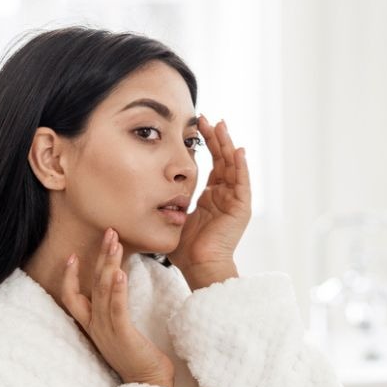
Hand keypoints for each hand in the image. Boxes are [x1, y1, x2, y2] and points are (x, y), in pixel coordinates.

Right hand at [61, 228, 175, 386]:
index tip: (72, 255)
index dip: (69, 276)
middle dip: (99, 256)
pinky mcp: (122, 335)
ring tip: (115, 242)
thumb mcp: (122, 332)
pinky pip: (116, 308)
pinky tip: (120, 273)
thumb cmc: (140, 358)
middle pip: (91, 284)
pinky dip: (117, 289)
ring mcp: (107, 331)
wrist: (148, 384)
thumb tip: (119, 291)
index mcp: (93, 326)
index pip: (71, 297)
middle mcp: (96, 326)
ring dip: (109, 264)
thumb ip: (116, 313)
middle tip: (109, 232)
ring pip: (103, 291)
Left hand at [171, 116, 250, 272]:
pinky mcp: (241, 209)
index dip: (206, 145)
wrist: (198, 267)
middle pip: (223, 160)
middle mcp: (225, 197)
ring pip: (233, 167)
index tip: (197, 126)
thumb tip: (144, 194)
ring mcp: (234, 202)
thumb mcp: (173, 218)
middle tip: (208, 118)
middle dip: (216, 138)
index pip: (212, 165)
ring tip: (221, 126)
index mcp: (211, 198)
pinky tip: (238, 150)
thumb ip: (167, 204)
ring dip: (228, 145)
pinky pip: (243, 183)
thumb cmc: (184, 250)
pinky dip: (241, 166)